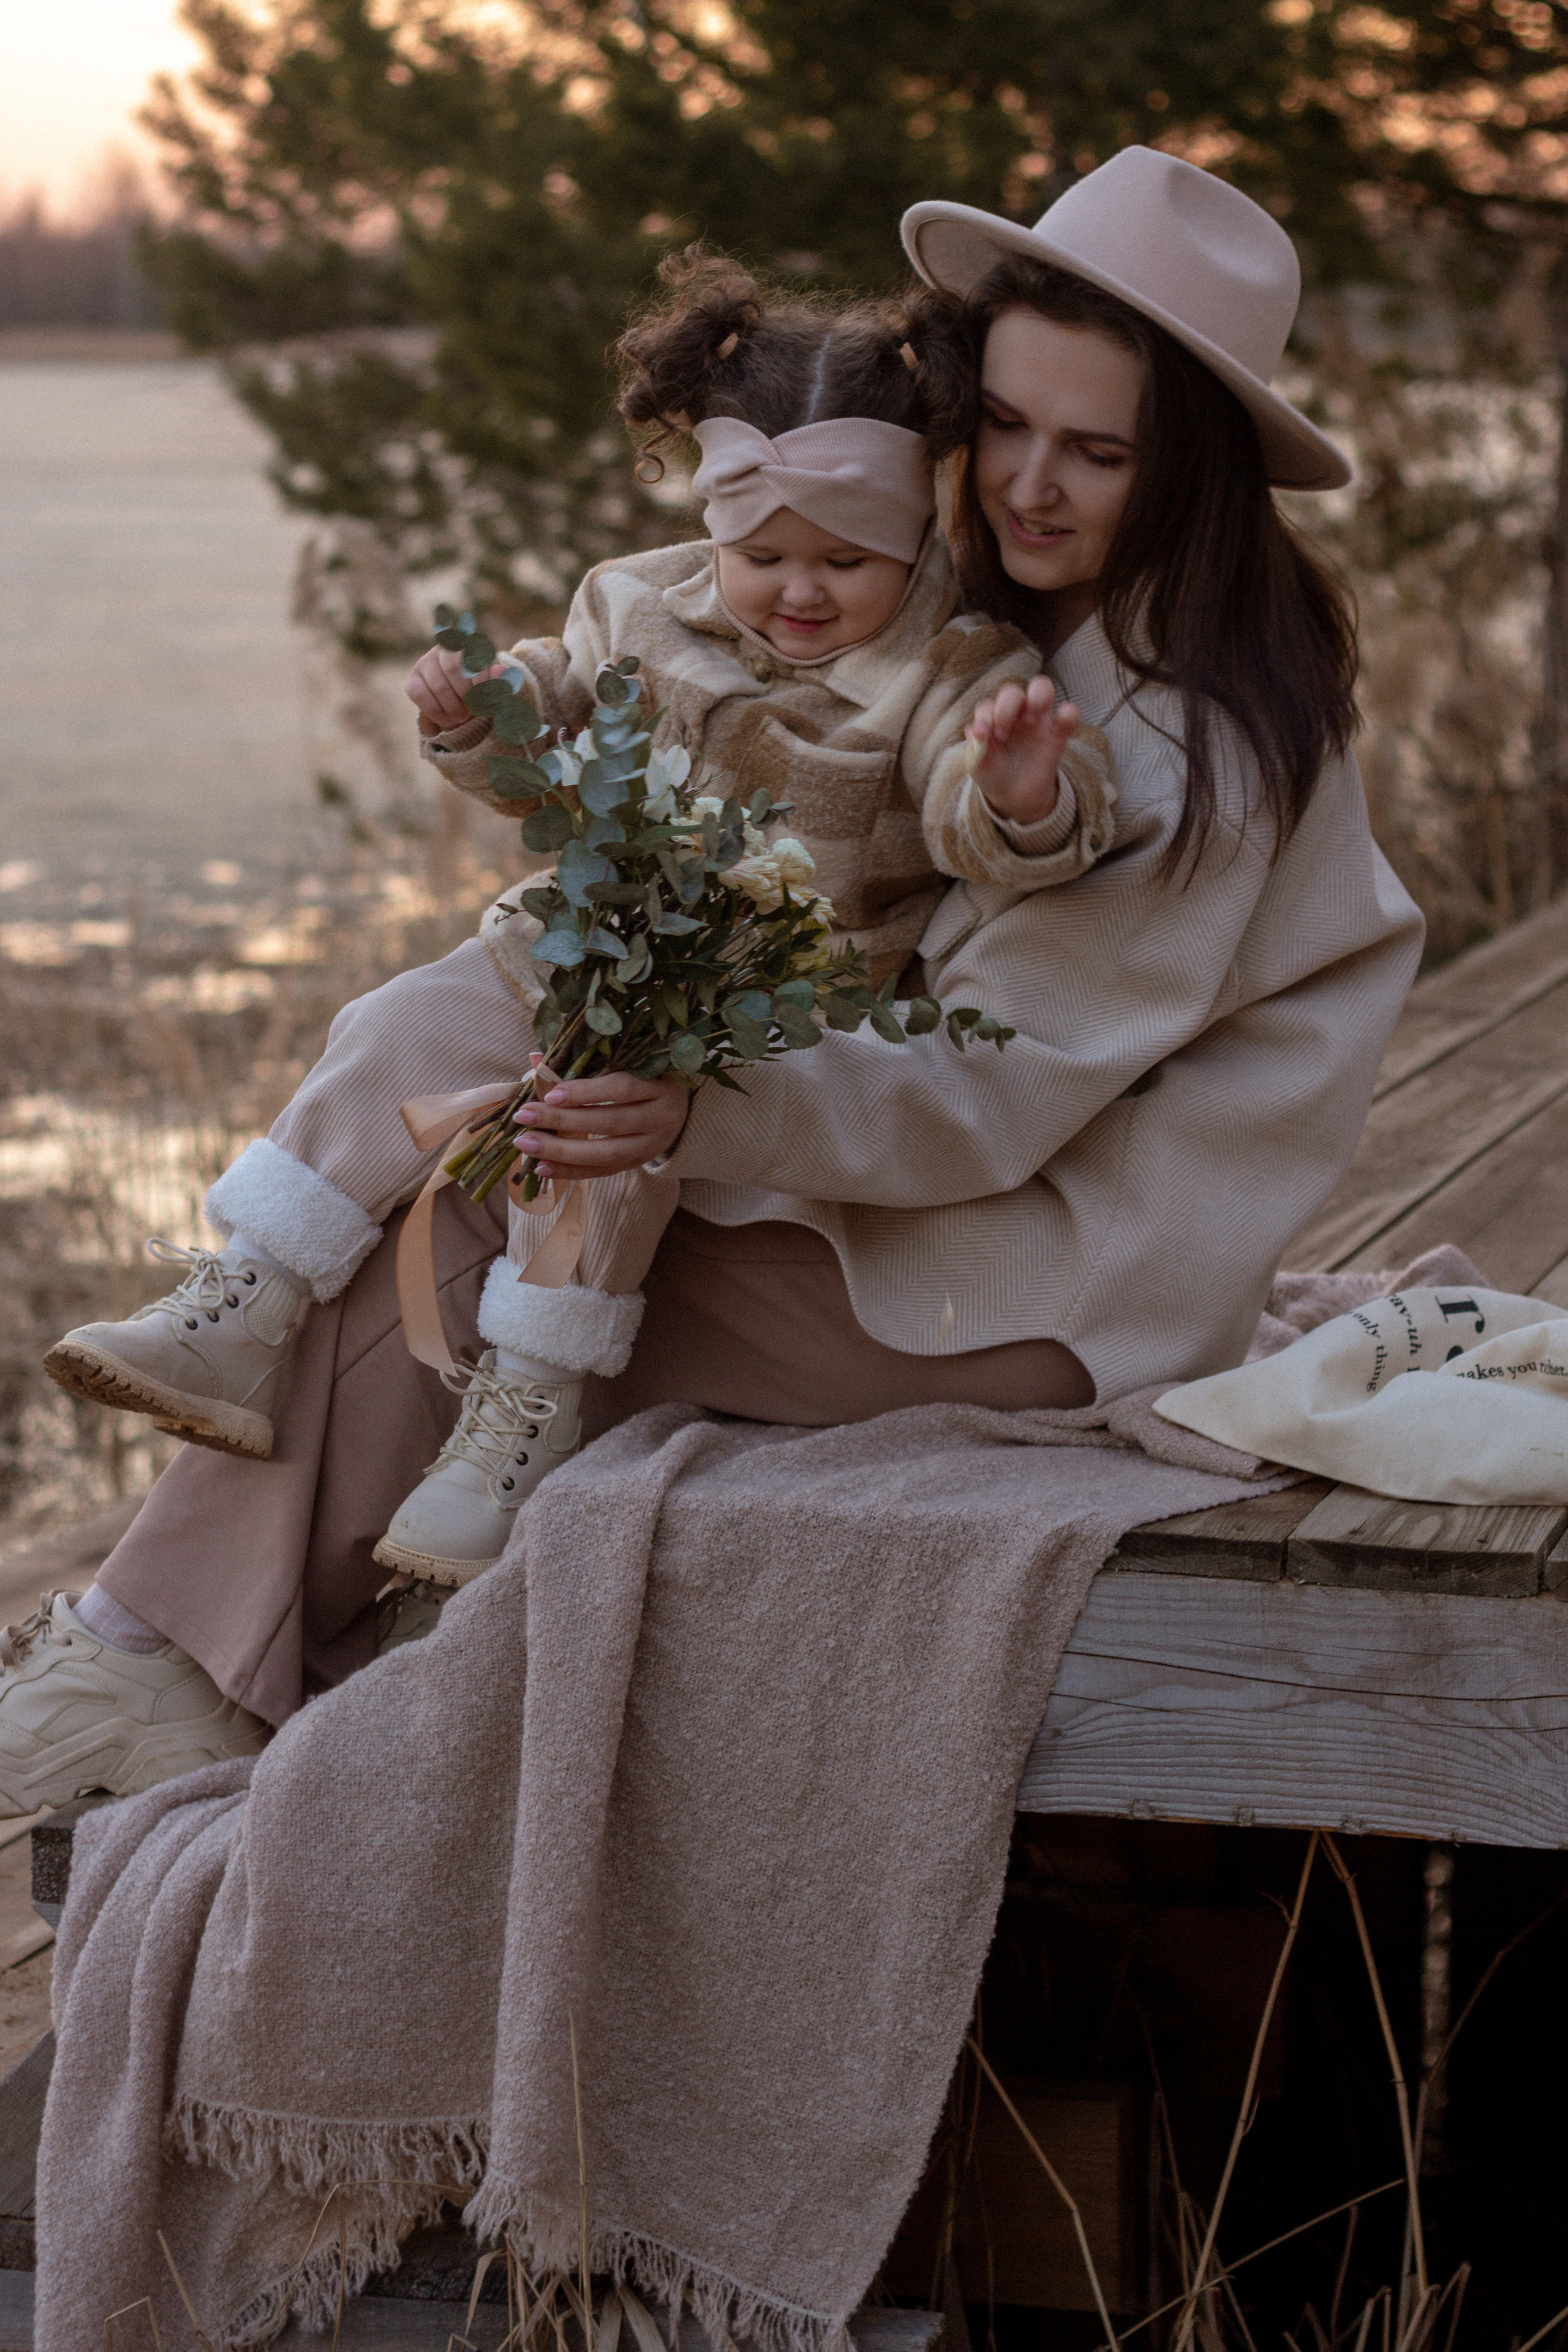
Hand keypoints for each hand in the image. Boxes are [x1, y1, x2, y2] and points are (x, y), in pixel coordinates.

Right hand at [405, 644, 505, 734]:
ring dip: (453, 707)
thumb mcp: (497, 687)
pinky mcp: (414, 678)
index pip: (473, 655)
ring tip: (462, 717)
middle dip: (466, 695)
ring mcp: (427, 661)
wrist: (464, 701)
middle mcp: (446, 648)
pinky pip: (419, 693)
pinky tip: (448, 720)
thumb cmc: (484, 691)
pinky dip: (435, 712)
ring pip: (438, 684)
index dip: (481, 680)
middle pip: (453, 667)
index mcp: (470, 644)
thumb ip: (502, 681)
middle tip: (473, 711)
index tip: (488, 700)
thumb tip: (500, 671)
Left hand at [516, 1058, 689, 1179]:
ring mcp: (652, 1144)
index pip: (621, 1088)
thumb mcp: (624, 1063)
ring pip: (607, 1152)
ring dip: (562, 1150)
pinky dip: (571, 1171)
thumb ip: (584, 1062)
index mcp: (659, 1083)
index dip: (585, 1092)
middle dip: (563, 1121)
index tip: (549, 1094)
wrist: (680, 1106)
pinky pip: (603, 1171)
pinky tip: (543, 1168)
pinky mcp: (639, 1163)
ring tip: (526, 1144)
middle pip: (610, 1121)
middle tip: (524, 1116)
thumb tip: (535, 1058)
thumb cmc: (644, 1076)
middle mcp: (662, 1116)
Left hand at [967, 676, 1080, 826]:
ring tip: (1031, 721)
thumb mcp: (978, 765)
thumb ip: (975, 747)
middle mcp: (1015, 713)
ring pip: (1042, 687)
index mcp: (992, 718)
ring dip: (1037, 697)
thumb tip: (975, 729)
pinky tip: (1058, 729)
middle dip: (1006, 707)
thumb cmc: (994, 774)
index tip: (983, 735)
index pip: (988, 706)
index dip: (985, 716)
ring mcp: (1038, 719)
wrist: (1016, 796)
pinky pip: (1070, 713)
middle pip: (1012, 692)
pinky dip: (1069, 714)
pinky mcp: (1058, 731)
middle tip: (1002, 735)